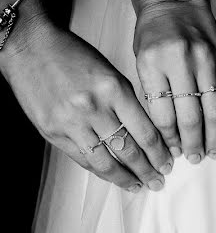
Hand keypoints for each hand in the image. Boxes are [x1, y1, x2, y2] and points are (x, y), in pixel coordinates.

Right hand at [1, 13, 170, 191]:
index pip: (145, 132)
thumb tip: (148, 134)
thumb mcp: (112, 73)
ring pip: (105, 161)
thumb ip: (129, 103)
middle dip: (148, 170)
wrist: (29, 47)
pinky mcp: (52, 132)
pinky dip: (99, 170)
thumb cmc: (73, 55)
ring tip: (138, 185)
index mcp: (114, 90)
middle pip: (129, 150)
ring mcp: (70, 122)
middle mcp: (93, 108)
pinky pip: (81, 159)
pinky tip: (112, 176)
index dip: (159, 153)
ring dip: (125, 178)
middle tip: (159, 181)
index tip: (168, 163)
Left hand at [133, 0, 215, 162]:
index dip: (169, 139)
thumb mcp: (142, 61)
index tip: (172, 152)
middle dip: (193, 143)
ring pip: (214, 110)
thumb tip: (168, 133)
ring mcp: (207, 61)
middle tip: (195, 159)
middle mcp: (182, 63)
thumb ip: (155, 94)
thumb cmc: (154, 32)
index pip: (163, 113)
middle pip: (191, 116)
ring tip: (213, 153)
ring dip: (215, 137)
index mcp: (154, 63)